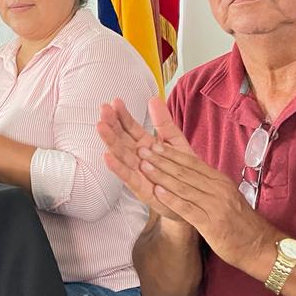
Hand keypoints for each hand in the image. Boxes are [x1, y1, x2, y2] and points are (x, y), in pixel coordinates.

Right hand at [97, 97, 189, 220]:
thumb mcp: (175, 140)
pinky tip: (107, 156)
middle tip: (103, 110)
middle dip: (112, 124)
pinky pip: (127, 176)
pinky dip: (117, 167)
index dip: (123, 115)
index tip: (115, 102)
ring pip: (121, 155)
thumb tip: (154, 98)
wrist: (195, 197)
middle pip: (122, 139)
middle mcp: (138, 157)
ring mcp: (137, 172)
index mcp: (146, 144)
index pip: (131, 127)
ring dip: (110, 141)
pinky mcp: (140, 188)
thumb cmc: (183, 169)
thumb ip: (163, 121)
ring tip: (100, 127)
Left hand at [135, 137, 279, 271]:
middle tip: (142, 150)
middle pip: (185, 171)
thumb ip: (209, 185)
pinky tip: (157, 193)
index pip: (192, 162)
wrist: (260, 246)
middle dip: (161, 160)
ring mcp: (215, 205)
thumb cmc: (240, 223)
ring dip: (162, 175)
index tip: (154, 144)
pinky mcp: (212, 223)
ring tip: (144, 166)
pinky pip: (188, 208)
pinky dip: (172, 199)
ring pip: (184, 186)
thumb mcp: (226, 197)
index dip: (171, 153)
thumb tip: (188, 174)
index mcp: (220, 181)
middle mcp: (218, 189)